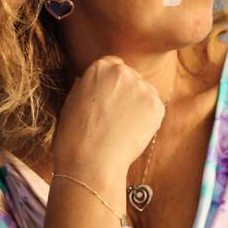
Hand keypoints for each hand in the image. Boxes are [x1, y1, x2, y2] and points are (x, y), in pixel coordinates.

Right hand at [53, 56, 164, 180]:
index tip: (108, 98)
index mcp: (100, 67)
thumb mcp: (71, 102)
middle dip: (126, 93)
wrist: (91, 162)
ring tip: (122, 127)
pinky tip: (132, 133)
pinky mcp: (156, 106)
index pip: (113, 66)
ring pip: (145, 92)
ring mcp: (141, 88)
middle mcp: (123, 72)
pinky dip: (148, 119)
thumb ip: (84, 86)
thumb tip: (86, 81)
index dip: (111, 84)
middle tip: (115, 117)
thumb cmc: (74, 136)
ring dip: (138, 105)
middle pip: (131, 77)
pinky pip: (155, 108)